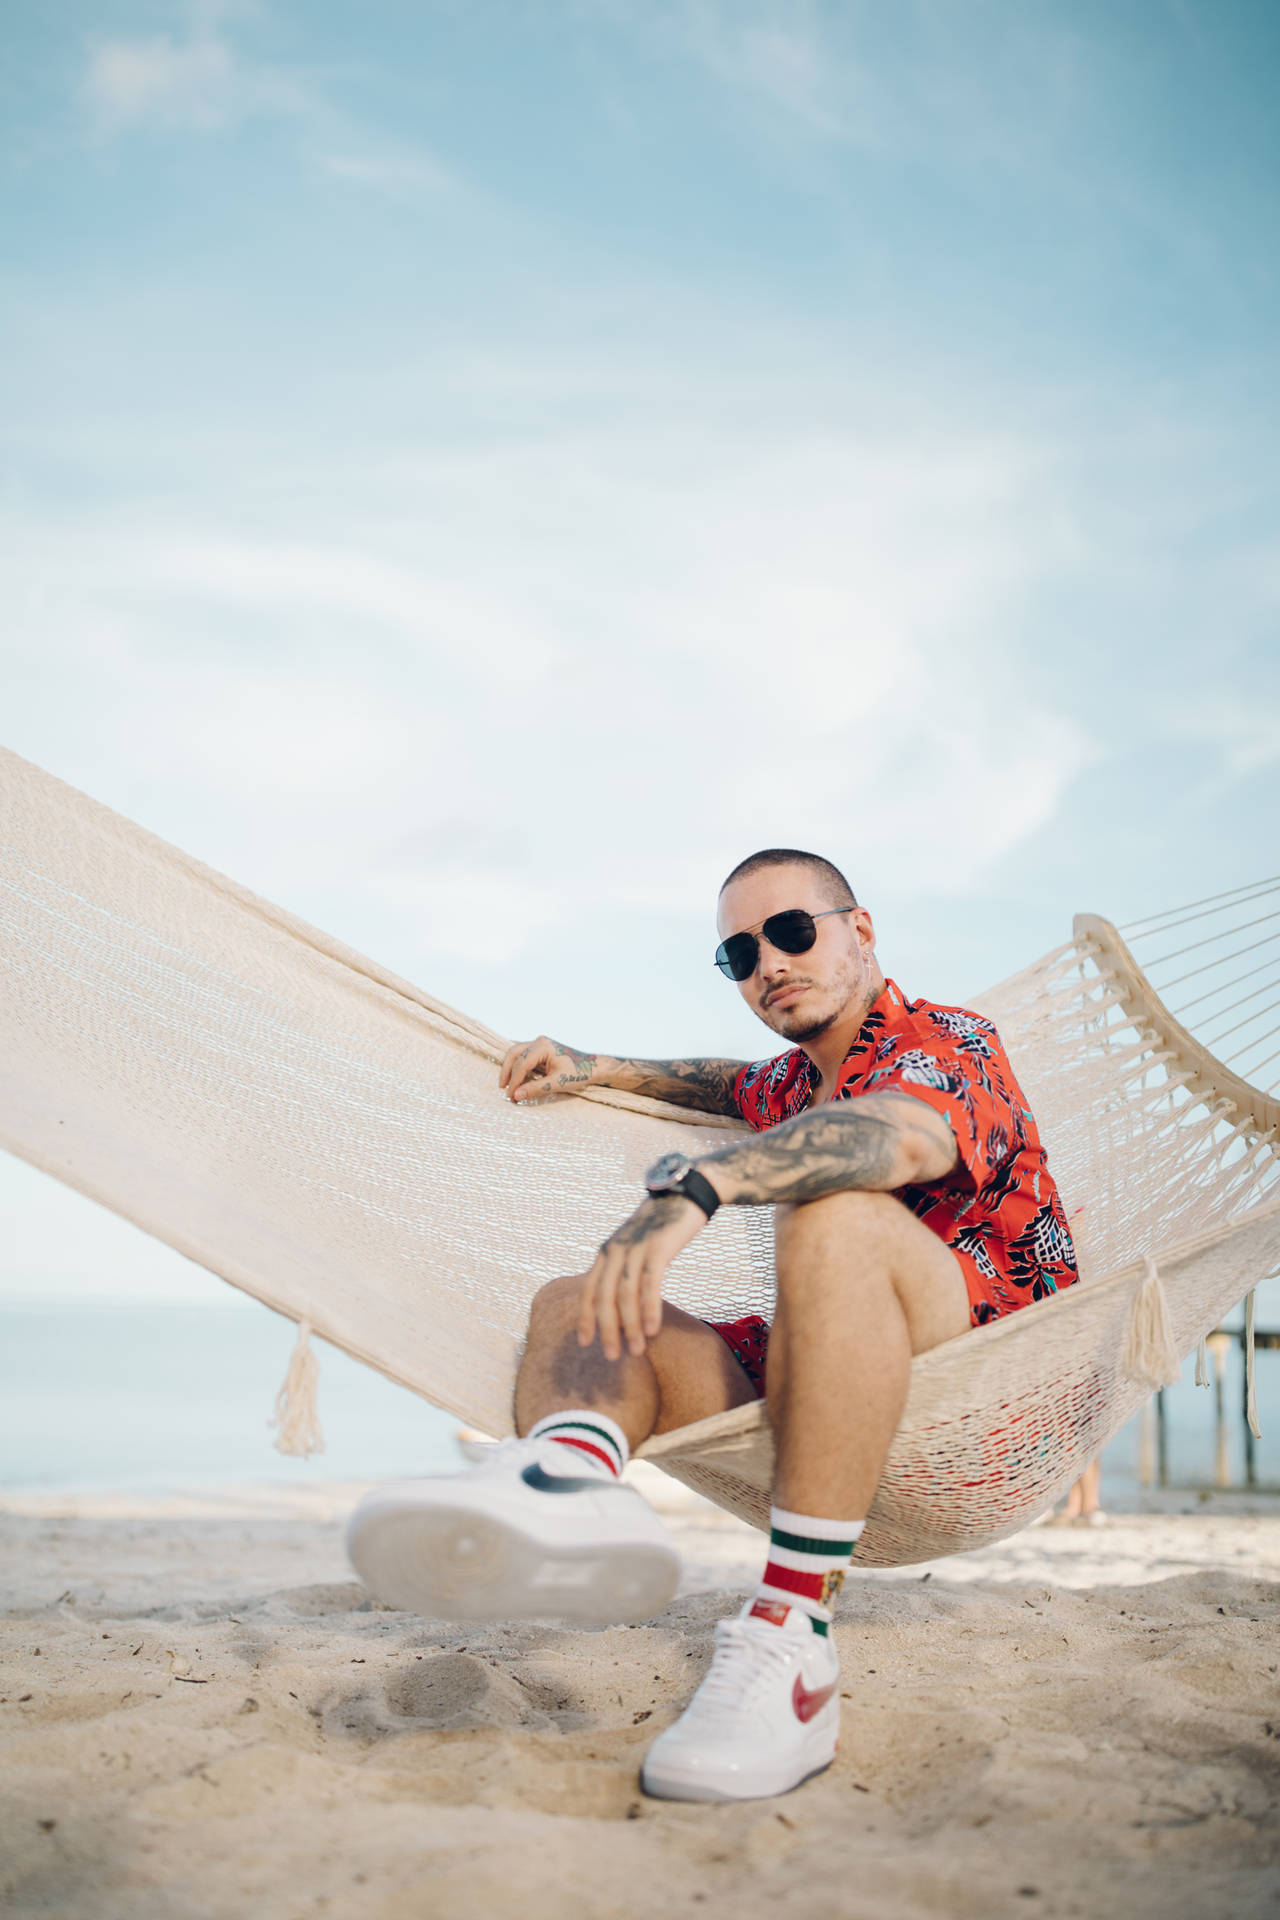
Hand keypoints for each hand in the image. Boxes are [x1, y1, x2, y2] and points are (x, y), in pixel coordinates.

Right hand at [500, 1035, 595, 1103]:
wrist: (592, 1067)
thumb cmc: (578, 1074)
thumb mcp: (557, 1083)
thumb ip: (536, 1089)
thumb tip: (516, 1095)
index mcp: (544, 1046)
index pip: (522, 1064)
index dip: (514, 1081)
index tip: (510, 1095)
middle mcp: (539, 1041)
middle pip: (514, 1054)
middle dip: (507, 1072)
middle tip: (503, 1089)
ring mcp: (539, 1043)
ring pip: (516, 1052)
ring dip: (510, 1068)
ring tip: (506, 1085)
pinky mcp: (540, 1048)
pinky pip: (523, 1054)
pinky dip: (517, 1065)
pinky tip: (515, 1078)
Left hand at [577, 1194, 707, 1360]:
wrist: (684, 1195)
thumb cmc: (661, 1226)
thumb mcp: (634, 1247)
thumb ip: (623, 1270)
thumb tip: (620, 1302)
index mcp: (606, 1252)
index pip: (588, 1291)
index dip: (586, 1319)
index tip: (585, 1343)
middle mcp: (615, 1250)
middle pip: (604, 1298)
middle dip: (607, 1330)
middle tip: (612, 1357)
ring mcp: (635, 1249)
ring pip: (625, 1295)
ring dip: (630, 1327)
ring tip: (637, 1350)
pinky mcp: (658, 1248)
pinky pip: (649, 1285)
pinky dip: (649, 1310)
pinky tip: (652, 1330)